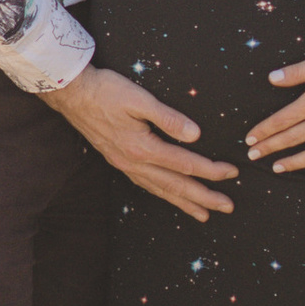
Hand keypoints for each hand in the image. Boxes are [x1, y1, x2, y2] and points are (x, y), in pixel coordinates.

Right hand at [51, 63, 235, 219]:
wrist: (73, 94)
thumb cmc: (106, 91)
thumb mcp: (139, 99)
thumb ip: (169, 118)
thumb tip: (196, 136)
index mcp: (142, 148)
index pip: (185, 164)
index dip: (211, 170)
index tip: (231, 173)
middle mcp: (134, 162)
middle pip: (176, 185)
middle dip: (204, 197)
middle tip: (227, 206)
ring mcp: (125, 165)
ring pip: (161, 190)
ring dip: (184, 203)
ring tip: (204, 214)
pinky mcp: (119, 161)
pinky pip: (146, 185)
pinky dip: (163, 194)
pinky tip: (170, 197)